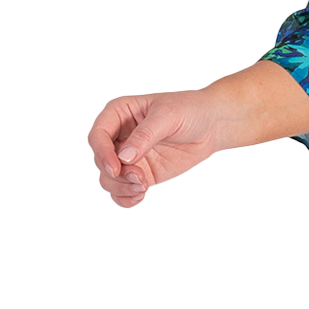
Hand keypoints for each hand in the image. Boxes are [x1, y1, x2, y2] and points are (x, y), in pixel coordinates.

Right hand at [87, 89, 227, 207]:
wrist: (211, 125)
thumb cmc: (188, 110)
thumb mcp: (167, 116)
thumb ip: (144, 136)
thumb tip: (124, 158)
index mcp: (118, 113)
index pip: (97, 136)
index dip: (102, 153)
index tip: (116, 169)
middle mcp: (118, 136)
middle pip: (100, 161)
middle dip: (117, 174)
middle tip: (141, 178)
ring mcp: (128, 156)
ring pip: (108, 179)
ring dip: (121, 188)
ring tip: (143, 187)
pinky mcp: (141, 172)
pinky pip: (123, 190)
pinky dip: (126, 198)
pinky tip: (140, 196)